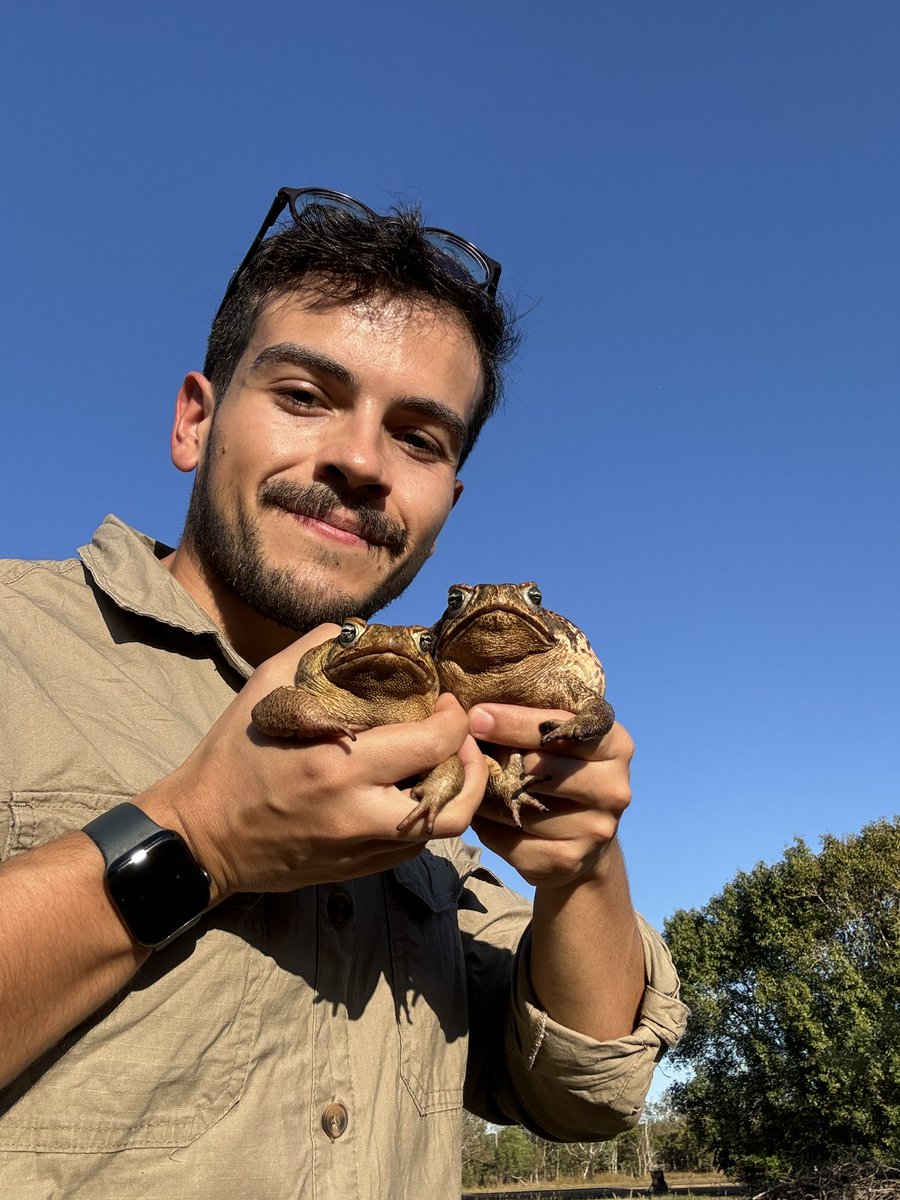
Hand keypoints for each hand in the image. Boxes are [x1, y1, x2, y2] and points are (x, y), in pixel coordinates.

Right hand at [138, 626, 487, 900]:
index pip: (431, 744)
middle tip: (461, 740)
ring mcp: (359, 849)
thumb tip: (362, 628)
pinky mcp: (356, 871)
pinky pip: (410, 847)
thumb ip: (317, 649)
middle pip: (454, 804)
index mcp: (339, 766)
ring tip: (441, 764)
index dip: (453, 720)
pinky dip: (422, 817)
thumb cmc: (232, 756)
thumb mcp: (265, 687)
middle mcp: (358, 814)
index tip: (445, 702)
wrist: (200, 837)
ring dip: (452, 795)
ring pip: (439, 831)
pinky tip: (408, 791)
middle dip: (473, 765)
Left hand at [467, 704, 633, 889]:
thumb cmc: (562, 771)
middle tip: (467, 750)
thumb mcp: (562, 738)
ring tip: (473, 784)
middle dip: (497, 758)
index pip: (562, 727)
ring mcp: (596, 829)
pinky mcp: (569, 860)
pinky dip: (489, 827)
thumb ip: (533, 720)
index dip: (514, 721)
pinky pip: (511, 839)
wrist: (585, 837)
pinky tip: (486, 816)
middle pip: (539, 767)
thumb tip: (476, 716)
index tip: (476, 716)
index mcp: (617, 745)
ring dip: (487, 796)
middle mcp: (614, 788)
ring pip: (520, 806)